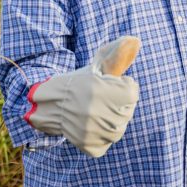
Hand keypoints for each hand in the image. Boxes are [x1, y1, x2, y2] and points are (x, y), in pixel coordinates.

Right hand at [24, 37, 139, 157]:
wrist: (51, 103)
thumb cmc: (78, 82)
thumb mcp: (96, 67)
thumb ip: (116, 55)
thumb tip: (135, 40)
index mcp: (99, 90)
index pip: (132, 92)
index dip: (126, 86)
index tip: (117, 84)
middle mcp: (96, 112)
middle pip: (127, 111)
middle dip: (121, 103)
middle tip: (108, 98)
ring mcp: (92, 131)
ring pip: (119, 129)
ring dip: (115, 119)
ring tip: (103, 111)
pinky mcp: (89, 146)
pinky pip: (107, 142)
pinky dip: (104, 135)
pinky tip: (95, 124)